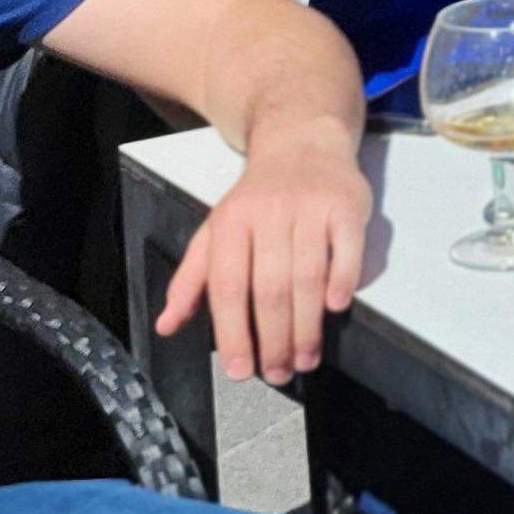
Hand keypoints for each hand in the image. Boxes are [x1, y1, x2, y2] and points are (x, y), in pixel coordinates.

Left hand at [155, 119, 370, 384]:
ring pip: (308, 276)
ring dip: (308, 325)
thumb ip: (192, 280)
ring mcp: (309, 207)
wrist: (302, 140)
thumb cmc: (258, 197)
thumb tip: (167, 325)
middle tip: (280, 373)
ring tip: (306, 358)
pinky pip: (347, 250)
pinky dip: (342, 281)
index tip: (241, 371)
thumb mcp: (216, 231)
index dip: (233, 333)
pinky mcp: (346, 205)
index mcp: (230, 223)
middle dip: (274, 339)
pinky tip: (335, 309)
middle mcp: (268, 213)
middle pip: (270, 287)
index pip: (228, 286)